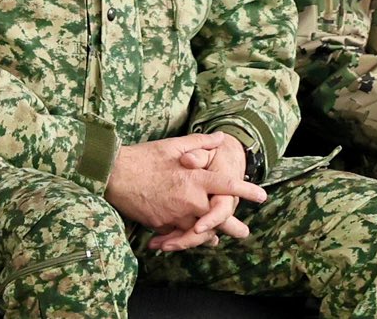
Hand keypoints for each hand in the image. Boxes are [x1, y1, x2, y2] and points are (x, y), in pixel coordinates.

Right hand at [105, 134, 264, 240]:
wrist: (114, 174)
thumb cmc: (143, 157)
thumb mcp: (172, 145)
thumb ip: (200, 143)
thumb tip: (220, 138)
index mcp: (195, 179)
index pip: (227, 186)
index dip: (246, 191)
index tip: (262, 196)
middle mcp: (190, 200)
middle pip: (220, 219)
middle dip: (234, 227)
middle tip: (245, 232)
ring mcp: (176, 216)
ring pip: (201, 232)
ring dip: (209, 236)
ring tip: (216, 239)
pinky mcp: (162, 225)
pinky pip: (179, 235)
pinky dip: (186, 237)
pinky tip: (189, 239)